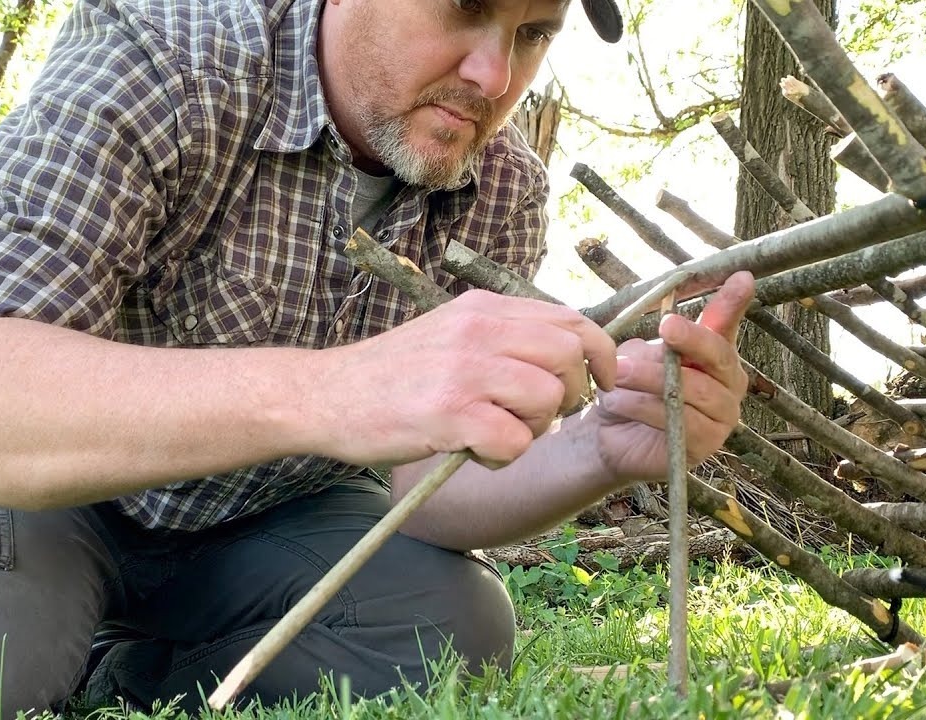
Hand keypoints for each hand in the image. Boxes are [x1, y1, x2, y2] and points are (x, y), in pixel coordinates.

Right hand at [318, 289, 617, 467]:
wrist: (325, 395)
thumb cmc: (391, 374)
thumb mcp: (450, 333)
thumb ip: (502, 336)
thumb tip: (567, 353)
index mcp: (483, 308)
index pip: (572, 319)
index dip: (601, 356)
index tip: (601, 384)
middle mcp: (478, 330)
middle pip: (570, 356)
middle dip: (569, 395)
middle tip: (536, 416)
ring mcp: (464, 370)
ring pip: (547, 398)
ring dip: (533, 429)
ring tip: (495, 434)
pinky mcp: (449, 413)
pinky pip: (514, 440)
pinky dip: (503, 456)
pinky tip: (473, 451)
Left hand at [592, 271, 753, 482]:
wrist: (607, 435)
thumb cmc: (629, 389)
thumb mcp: (638, 356)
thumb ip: (660, 344)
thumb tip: (672, 326)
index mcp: (715, 355)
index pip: (727, 325)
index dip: (734, 303)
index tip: (742, 278)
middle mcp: (728, 383)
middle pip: (718, 355)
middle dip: (692, 339)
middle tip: (666, 326)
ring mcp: (722, 416)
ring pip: (693, 389)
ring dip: (650, 377)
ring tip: (618, 372)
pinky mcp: (705, 446)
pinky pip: (679, 420)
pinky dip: (644, 407)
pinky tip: (619, 401)